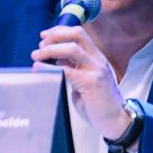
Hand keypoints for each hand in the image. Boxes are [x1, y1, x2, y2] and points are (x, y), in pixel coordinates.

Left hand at [31, 24, 129, 138]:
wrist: (116, 121)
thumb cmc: (99, 104)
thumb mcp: (86, 80)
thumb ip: (74, 69)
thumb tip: (55, 61)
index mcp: (97, 58)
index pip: (79, 34)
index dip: (60, 31)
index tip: (45, 35)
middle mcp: (97, 60)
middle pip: (77, 34)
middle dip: (55, 36)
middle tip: (40, 43)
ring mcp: (95, 70)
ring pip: (71, 49)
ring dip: (50, 49)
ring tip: (36, 55)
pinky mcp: (90, 83)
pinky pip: (66, 70)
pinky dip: (49, 68)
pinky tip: (39, 68)